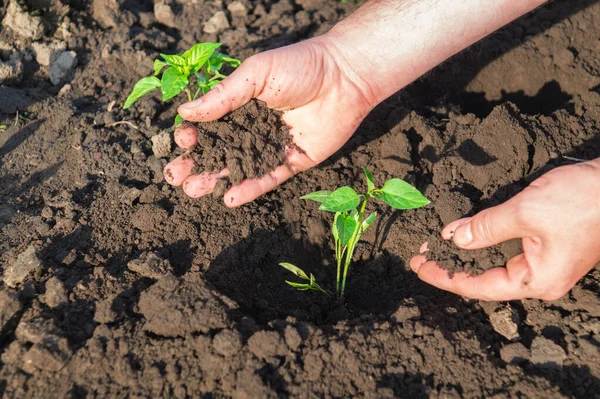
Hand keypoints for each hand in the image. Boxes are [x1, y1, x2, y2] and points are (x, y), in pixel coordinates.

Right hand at [163, 36, 376, 206]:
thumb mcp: (255, 75)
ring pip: (239, 169)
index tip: (181, 141)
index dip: (193, 135)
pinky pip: (268, 179)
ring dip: (216, 180)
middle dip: (196, 163)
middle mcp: (254, 128)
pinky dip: (249, 189)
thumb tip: (185, 112)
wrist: (344, 77)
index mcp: (241, 105)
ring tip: (194, 190)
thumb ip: (223, 96)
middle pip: (220, 151)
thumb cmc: (299, 66)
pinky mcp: (293, 162)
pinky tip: (229, 198)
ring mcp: (272, 147)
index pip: (210, 125)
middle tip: (176, 176)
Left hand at [410, 159, 599, 300]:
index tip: (418, 266)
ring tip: (435, 247)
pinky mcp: (548, 246)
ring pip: (495, 264)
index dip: (444, 277)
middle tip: (420, 255)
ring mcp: (546, 264)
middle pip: (484, 279)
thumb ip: (485, 228)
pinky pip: (507, 250)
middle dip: (451, 266)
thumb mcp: (524, 212)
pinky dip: (484, 242)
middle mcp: (540, 279)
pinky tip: (465, 234)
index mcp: (536, 281)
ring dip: (465, 254)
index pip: (478, 287)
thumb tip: (454, 238)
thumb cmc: (581, 200)